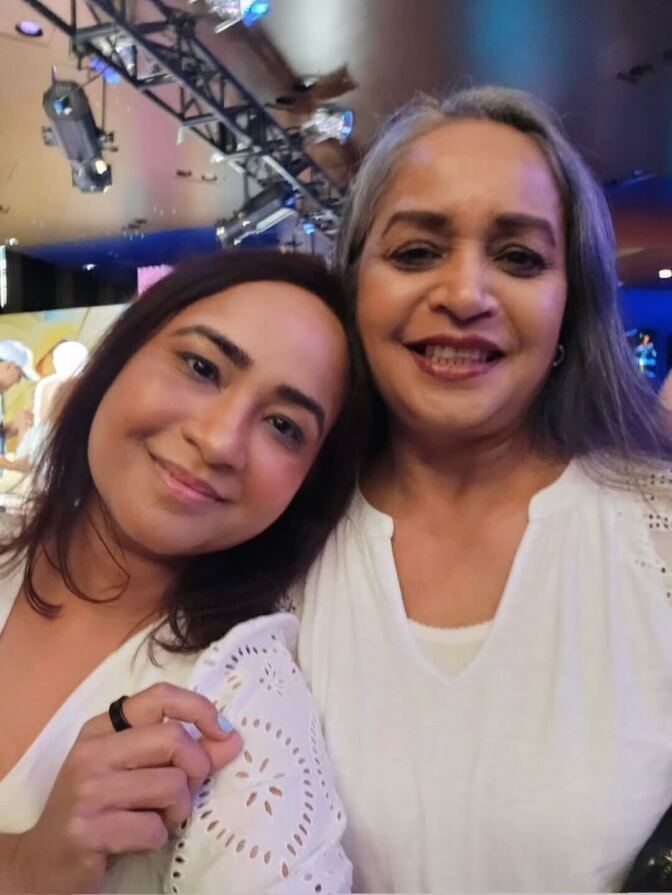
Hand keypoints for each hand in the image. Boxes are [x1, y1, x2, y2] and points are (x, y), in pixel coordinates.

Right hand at [5, 683, 241, 893]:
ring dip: (178, 810)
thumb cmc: (101, 809)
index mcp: (102, 728)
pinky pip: (153, 829)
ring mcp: (86, 792)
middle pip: (173, 739)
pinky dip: (157, 839)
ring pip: (170, 785)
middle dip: (196, 768)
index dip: (199, 708)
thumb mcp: (137, 771)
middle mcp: (91, 752)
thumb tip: (232, 738)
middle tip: (185, 791)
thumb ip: (184, 752)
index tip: (221, 731)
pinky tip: (137, 840)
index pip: (159, 696)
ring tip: (158, 818)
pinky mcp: (87, 832)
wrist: (45, 862)